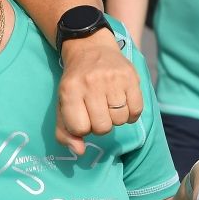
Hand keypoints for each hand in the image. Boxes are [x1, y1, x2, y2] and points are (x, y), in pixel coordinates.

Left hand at [56, 28, 142, 153]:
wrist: (90, 47)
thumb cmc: (75, 82)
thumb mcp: (62, 104)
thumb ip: (65, 132)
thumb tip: (79, 152)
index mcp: (70, 91)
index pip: (80, 128)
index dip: (82, 128)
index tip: (82, 117)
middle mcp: (91, 83)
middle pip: (103, 127)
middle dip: (100, 125)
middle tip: (97, 111)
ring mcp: (112, 79)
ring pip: (120, 120)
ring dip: (116, 118)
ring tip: (109, 105)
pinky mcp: (131, 76)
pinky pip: (136, 111)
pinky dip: (131, 114)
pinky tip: (123, 103)